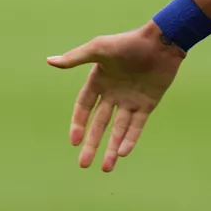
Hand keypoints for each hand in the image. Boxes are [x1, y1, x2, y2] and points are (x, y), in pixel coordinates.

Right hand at [47, 22, 184, 171]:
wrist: (161, 42)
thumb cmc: (128, 42)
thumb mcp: (99, 49)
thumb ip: (75, 58)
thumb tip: (49, 61)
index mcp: (99, 81)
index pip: (84, 107)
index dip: (78, 124)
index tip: (74, 142)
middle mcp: (113, 93)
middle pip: (99, 124)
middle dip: (91, 144)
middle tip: (84, 164)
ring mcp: (130, 100)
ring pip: (119, 129)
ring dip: (112, 148)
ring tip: (106, 168)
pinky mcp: (147, 104)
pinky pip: (137, 126)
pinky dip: (130, 139)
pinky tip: (123, 153)